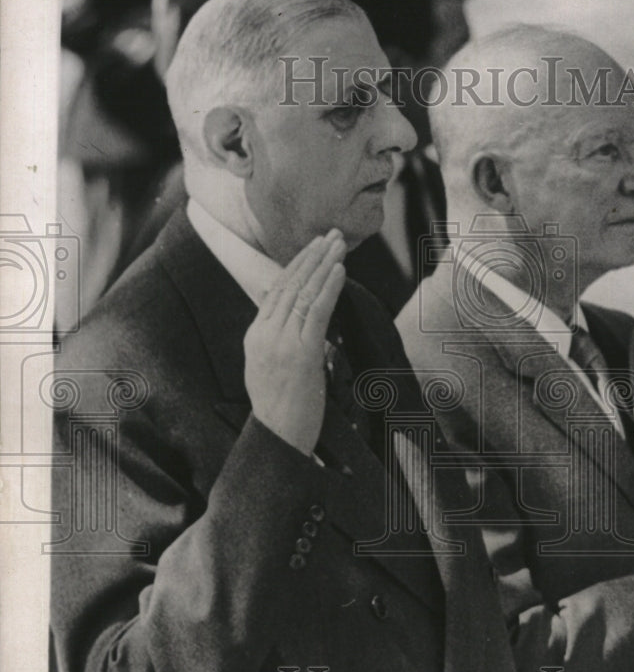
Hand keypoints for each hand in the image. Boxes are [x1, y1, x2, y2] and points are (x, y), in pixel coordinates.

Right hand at [244, 229, 346, 455]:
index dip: (296, 266)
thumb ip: (275, 337)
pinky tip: (339, 270)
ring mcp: (281, 343)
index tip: (313, 247)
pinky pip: (316, 312)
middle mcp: (265, 334)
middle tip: (329, 235)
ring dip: (323, 265)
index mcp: (256, 335)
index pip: (277, 290)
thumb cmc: (281, 408)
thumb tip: (282, 310)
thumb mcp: (268, 367)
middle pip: (290, 285)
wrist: (278, 436)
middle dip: (311, 257)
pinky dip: (329, 288)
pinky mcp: (301, 353)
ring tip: (338, 244)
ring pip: (304, 293)